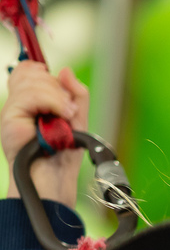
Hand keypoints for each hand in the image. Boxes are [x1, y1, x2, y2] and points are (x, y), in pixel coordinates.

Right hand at [1, 62, 88, 206]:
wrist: (55, 178)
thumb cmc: (63, 156)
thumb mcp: (77, 120)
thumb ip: (76, 95)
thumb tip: (66, 71)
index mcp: (30, 103)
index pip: (26, 71)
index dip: (41, 70)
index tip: (60, 84)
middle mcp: (18, 105)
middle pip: (31, 73)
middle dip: (57, 86)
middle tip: (70, 109)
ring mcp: (12, 111)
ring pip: (32, 82)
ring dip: (57, 96)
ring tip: (67, 115)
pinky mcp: (10, 118)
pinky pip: (31, 96)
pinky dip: (52, 102)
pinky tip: (62, 115)